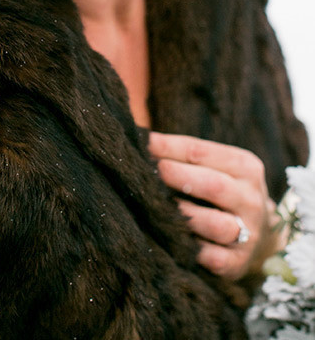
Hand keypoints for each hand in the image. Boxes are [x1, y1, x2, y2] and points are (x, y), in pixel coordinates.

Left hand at [148, 131, 281, 280]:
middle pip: (214, 186)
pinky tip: (173, 237)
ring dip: (184, 214)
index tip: (144, 144)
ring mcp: (248, 233)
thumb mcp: (216, 166)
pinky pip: (212, 257)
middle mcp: (250, 199)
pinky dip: (191, 248)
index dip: (169, 147)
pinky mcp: (237, 263)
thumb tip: (145, 142)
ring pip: (214, 224)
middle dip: (179, 176)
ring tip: (158, 206)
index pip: (202, 152)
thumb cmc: (223, 191)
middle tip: (153, 171)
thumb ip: (185, 155)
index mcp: (245, 167)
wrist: (260, 235)